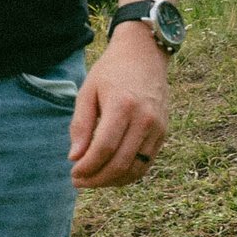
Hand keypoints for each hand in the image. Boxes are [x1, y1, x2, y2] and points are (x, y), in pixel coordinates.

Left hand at [69, 23, 171, 188]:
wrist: (144, 54)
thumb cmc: (111, 72)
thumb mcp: (88, 91)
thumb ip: (81, 125)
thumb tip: (75, 158)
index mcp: (123, 106)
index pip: (105, 148)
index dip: (88, 167)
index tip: (73, 173)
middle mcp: (144, 119)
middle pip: (121, 163)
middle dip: (97, 179)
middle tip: (79, 181)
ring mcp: (157, 127)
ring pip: (136, 168)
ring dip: (113, 181)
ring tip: (93, 180)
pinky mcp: (163, 132)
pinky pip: (147, 162)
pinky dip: (129, 174)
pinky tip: (111, 174)